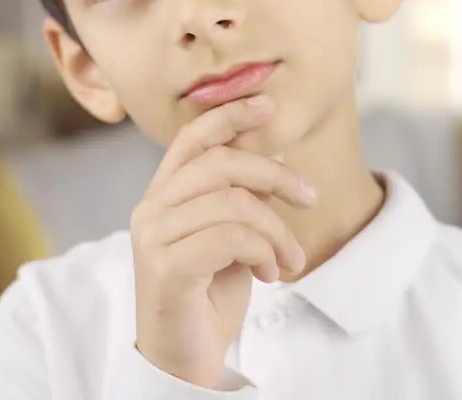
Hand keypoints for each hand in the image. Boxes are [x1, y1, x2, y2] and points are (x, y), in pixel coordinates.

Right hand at [129, 95, 318, 388]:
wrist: (184, 358)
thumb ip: (241, 198)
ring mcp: (153, 237)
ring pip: (233, 202)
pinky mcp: (166, 267)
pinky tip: (270, 273)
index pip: (192, 137)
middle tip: (311, 198)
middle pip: (221, 163)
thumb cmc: (208, 296)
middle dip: (275, 175)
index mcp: (163, 196)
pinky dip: (263, 251)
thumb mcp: (232, 237)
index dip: (229, 115)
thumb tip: (276, 154)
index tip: (268, 104)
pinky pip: (230, 236)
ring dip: (277, 230)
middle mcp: (150, 209)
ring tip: (289, 258)